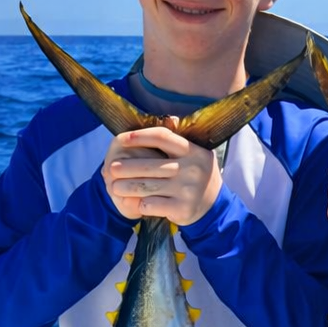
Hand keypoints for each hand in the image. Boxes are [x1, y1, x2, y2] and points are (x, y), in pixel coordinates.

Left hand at [103, 127, 221, 225]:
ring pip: (146, 186)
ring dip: (126, 187)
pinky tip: (133, 203)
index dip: (139, 136)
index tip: (121, 139)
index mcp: (193, 151)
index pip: (162, 137)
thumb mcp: (196, 155)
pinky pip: (151, 204)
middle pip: (149, 165)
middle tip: (111, 169)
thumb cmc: (197, 175)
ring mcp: (187, 190)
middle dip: (126, 168)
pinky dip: (139, 204)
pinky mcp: (182, 209)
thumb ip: (180, 140)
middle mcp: (192, 169)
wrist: (216, 206)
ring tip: (114, 187)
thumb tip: (169, 118)